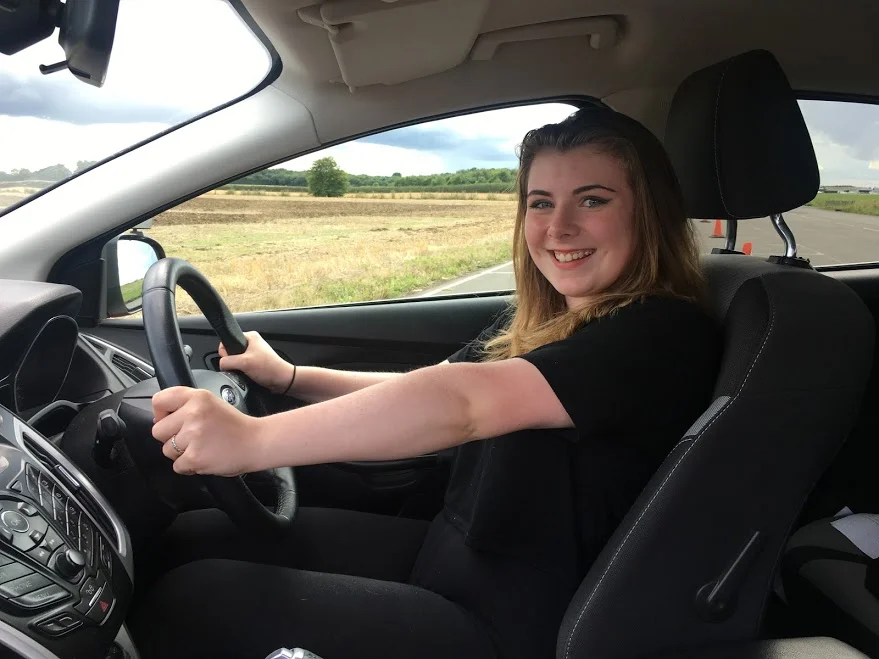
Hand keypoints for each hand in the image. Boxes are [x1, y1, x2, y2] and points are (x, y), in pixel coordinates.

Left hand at [151, 387, 265, 475]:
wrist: (257, 442)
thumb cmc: (235, 426)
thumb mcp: (211, 403)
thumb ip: (186, 405)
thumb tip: (158, 418)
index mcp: (197, 397)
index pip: (159, 401)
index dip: (161, 413)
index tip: (170, 419)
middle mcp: (193, 414)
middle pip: (158, 430)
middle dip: (171, 437)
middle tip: (192, 437)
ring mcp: (193, 436)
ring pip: (167, 449)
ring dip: (181, 453)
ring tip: (202, 447)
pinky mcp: (195, 457)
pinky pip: (177, 466)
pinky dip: (189, 466)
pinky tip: (205, 457)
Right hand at [219, 331, 294, 393]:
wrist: (282, 380)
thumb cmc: (269, 368)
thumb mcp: (244, 362)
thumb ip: (227, 361)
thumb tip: (221, 364)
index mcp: (250, 336)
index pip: (227, 340)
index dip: (226, 351)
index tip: (232, 359)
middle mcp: (252, 343)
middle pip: (230, 351)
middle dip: (232, 361)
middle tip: (241, 366)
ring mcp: (253, 354)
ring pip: (236, 360)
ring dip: (237, 367)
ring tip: (246, 371)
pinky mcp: (255, 363)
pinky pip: (241, 366)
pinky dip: (242, 371)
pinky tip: (247, 375)